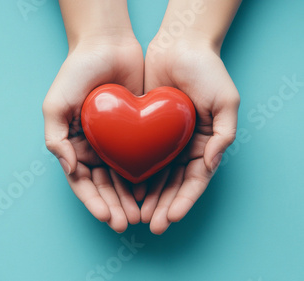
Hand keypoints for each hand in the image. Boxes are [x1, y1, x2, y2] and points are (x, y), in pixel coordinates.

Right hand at [43, 33, 143, 232]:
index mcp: (72, 144)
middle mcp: (93, 147)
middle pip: (103, 185)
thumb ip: (56, 139)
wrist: (107, 44)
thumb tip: (70, 169)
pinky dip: (145, 177)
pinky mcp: (136, 131)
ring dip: (129, 198)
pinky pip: (141, 158)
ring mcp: (115, 141)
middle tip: (127, 222)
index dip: (93, 202)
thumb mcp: (55, 105)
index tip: (107, 217)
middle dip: (114, 206)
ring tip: (141, 215)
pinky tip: (152, 192)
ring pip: (123, 177)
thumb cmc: (76, 72)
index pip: (82, 181)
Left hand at [139, 36, 239, 233]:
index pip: (194, 182)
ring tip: (134, 216)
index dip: (183, 201)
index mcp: (205, 145)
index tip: (170, 218)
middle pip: (172, 185)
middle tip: (148, 225)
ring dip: (146, 198)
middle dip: (161, 207)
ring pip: (153, 177)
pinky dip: (132, 175)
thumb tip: (209, 165)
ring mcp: (163, 141)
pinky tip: (125, 190)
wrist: (178, 44)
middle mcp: (184, 147)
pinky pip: (137, 157)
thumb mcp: (225, 99)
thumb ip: (223, 134)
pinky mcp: (143, 131)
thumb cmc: (206, 70)